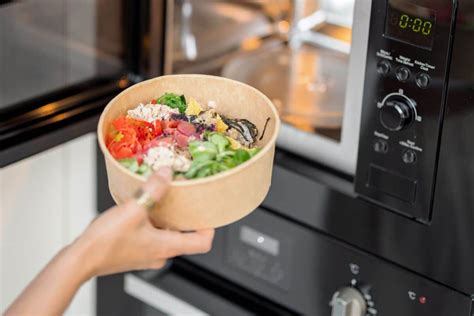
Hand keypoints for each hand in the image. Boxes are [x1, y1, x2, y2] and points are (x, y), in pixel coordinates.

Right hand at [70, 167, 214, 278]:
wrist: (80, 260)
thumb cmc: (106, 242)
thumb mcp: (133, 209)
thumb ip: (154, 189)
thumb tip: (167, 173)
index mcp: (167, 246)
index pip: (203, 242)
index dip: (209, 226)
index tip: (207, 210)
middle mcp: (161, 254)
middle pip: (186, 236)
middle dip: (186, 215)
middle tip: (184, 198)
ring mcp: (147, 255)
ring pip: (167, 234)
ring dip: (166, 217)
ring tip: (161, 198)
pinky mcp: (135, 252)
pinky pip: (152, 235)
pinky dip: (152, 222)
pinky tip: (141, 209)